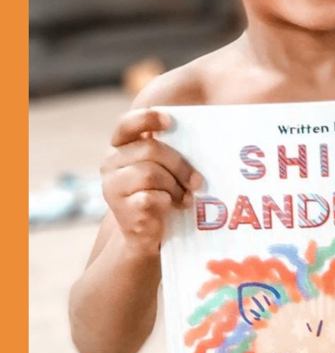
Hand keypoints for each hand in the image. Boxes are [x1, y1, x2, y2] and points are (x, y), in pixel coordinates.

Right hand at [101, 109, 202, 254]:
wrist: (151, 233)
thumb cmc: (164, 191)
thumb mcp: (165, 165)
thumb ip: (172, 147)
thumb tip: (205, 133)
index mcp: (122, 145)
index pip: (127, 124)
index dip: (147, 119)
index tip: (170, 121)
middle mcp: (111, 162)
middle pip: (151, 149)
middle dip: (180, 164)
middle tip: (197, 181)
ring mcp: (112, 186)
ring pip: (151, 174)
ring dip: (175, 186)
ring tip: (185, 198)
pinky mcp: (121, 209)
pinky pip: (151, 197)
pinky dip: (168, 202)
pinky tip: (174, 207)